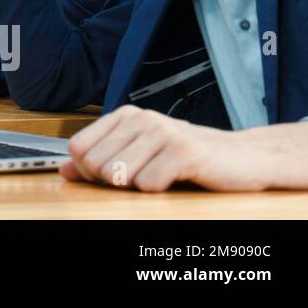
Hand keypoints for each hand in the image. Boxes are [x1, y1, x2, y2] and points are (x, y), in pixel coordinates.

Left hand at [60, 105, 307, 191]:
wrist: (243, 157)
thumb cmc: (189, 158)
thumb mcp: (140, 155)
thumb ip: (101, 159)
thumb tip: (64, 169)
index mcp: (125, 116)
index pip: (78, 148)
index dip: (88, 171)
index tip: (111, 177)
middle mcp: (140, 119)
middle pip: (94, 164)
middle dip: (111, 182)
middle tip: (142, 180)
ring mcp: (161, 132)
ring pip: (118, 174)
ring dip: (136, 187)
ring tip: (159, 178)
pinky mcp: (183, 151)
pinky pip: (148, 184)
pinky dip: (159, 191)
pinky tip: (176, 179)